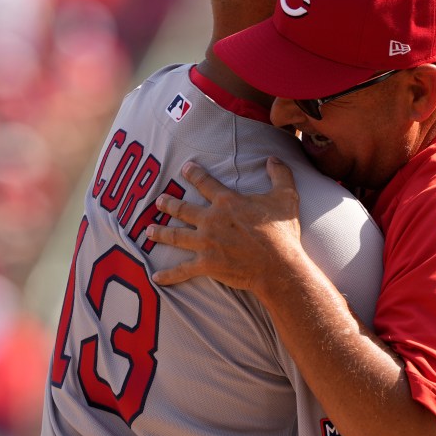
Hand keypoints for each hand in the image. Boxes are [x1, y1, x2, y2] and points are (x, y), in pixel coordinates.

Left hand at [146, 158, 303, 292]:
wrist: (278, 266)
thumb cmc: (282, 233)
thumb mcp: (287, 197)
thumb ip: (280, 174)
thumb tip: (273, 158)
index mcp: (227, 202)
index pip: (204, 182)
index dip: (193, 173)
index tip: (184, 168)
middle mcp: (211, 220)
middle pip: (182, 209)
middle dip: (168, 204)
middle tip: (158, 201)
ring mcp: (205, 243)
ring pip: (175, 236)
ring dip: (160, 232)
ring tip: (148, 230)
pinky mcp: (206, 264)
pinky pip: (182, 270)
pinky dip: (168, 275)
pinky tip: (155, 277)